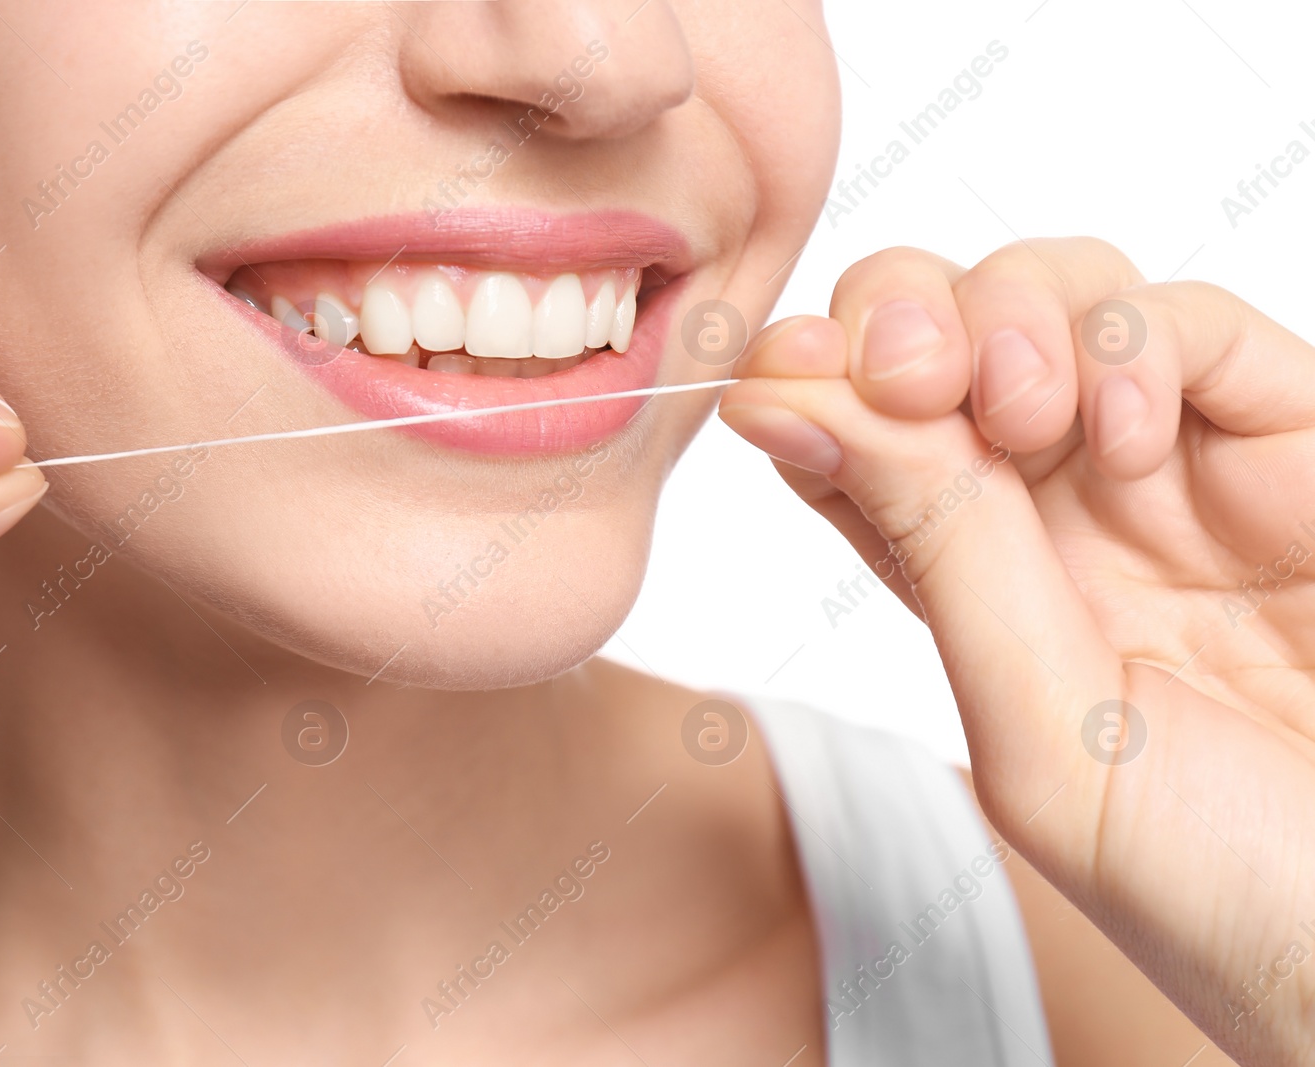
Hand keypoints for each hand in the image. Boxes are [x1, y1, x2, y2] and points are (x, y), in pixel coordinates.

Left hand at [719, 239, 1314, 1065]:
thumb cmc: (1224, 888)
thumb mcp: (1045, 734)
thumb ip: (935, 553)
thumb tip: (784, 402)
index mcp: (970, 585)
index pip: (848, 435)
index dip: (804, 382)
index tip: (772, 376)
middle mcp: (1055, 509)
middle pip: (935, 335)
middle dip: (896, 319)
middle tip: (905, 373)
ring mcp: (1171, 467)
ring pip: (1054, 297)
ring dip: (1008, 314)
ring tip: (1021, 412)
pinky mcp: (1291, 441)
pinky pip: (1195, 325)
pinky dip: (1139, 342)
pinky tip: (1125, 434)